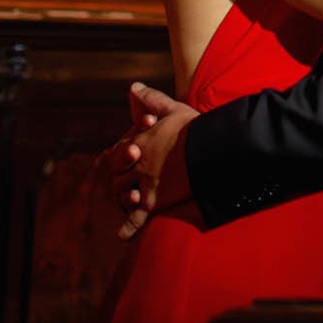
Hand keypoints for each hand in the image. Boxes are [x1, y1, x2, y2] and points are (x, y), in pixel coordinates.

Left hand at [108, 80, 195, 237]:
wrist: (210, 150)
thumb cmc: (194, 129)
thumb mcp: (173, 109)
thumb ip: (152, 99)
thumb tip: (133, 87)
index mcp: (139, 143)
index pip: (118, 153)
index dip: (116, 157)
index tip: (112, 161)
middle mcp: (136, 165)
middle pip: (117, 175)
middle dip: (118, 179)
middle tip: (120, 184)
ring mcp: (144, 184)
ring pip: (122, 195)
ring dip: (122, 198)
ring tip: (125, 203)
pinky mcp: (154, 202)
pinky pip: (136, 218)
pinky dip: (128, 227)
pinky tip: (123, 236)